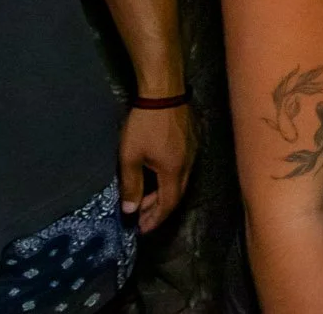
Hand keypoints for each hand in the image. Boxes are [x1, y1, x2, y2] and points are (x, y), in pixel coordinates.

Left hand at [119, 103, 194, 232]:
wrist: (163, 92)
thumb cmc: (144, 125)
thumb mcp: (130, 156)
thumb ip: (131, 185)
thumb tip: (131, 210)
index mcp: (174, 171)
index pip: (167, 204)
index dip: (155, 219)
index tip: (142, 229)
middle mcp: (188, 165)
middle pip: (176, 195)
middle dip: (159, 209)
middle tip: (141, 217)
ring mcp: (192, 151)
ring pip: (180, 181)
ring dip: (164, 194)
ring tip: (146, 199)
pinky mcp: (191, 140)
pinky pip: (182, 168)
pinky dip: (169, 180)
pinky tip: (157, 176)